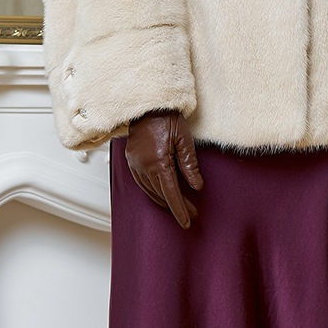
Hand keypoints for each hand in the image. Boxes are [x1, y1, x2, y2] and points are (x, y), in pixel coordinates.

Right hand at [125, 111, 202, 228]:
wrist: (148, 105)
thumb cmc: (168, 119)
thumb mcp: (185, 140)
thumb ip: (190, 165)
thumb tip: (196, 186)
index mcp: (158, 162)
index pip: (171, 193)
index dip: (180, 209)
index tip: (188, 221)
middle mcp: (143, 166)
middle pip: (161, 194)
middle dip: (177, 206)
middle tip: (192, 213)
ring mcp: (135, 164)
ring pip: (150, 191)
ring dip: (164, 200)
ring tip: (179, 206)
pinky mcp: (131, 161)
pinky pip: (142, 183)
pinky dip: (152, 192)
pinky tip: (161, 194)